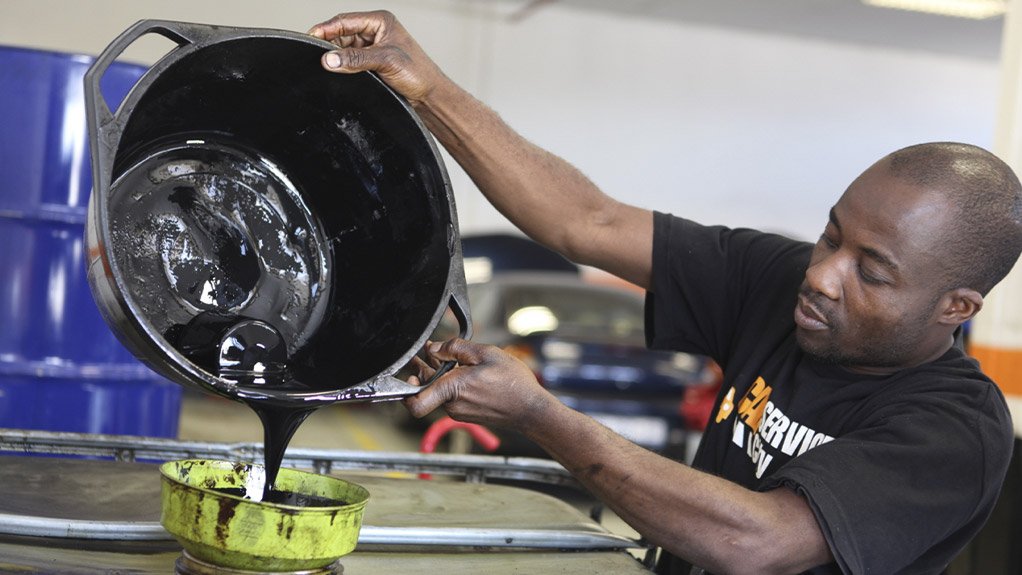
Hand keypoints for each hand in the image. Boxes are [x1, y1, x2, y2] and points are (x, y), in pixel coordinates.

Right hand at [308, 10, 446, 105]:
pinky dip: (343, 66)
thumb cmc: (418, 74)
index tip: (311, 38)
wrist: (429, 96)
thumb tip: (329, 59)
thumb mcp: (385, 61)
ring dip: (337, 57)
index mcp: (380, 21)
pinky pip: (350, 61)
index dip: (326, 29)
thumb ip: (356, 59)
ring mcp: (373, 47)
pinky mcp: (372, 62)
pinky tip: (340, 72)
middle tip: (318, 56)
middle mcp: (376, 31)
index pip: (345, 20)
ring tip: (331, 66)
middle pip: (341, 33)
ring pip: (344, 49)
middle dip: (330, 44)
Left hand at [403, 339, 557, 431]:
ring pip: (440, 392)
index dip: (405, 390)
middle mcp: (452, 405)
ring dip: (441, 375)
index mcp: (453, 389)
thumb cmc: (514, 384)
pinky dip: (453, 384)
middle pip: (427, 389)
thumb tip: (434, 348)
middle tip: (427, 353)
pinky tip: (465, 371)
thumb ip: (456, 347)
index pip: (415, 402)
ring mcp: (459, 413)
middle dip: (425, 370)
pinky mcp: (467, 415)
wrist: (532, 410)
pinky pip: (452, 397)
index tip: (409, 374)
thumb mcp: (486, 353)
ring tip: (450, 358)